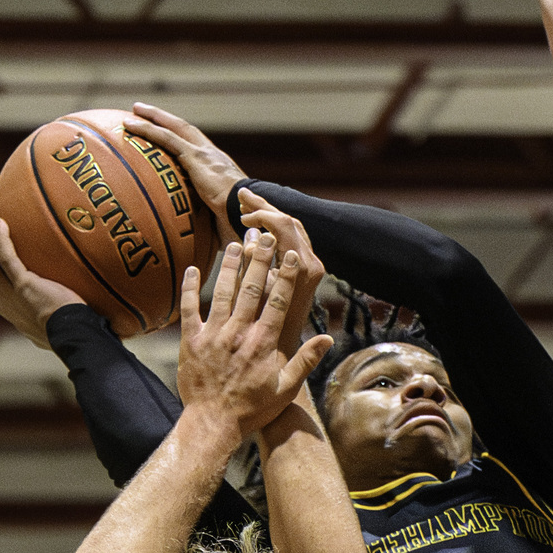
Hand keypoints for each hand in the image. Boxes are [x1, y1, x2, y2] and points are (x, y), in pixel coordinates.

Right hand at [0, 218, 84, 348]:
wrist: (74, 336)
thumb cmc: (79, 335)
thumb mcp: (70, 329)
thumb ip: (71, 318)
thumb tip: (92, 315)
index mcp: (22, 322)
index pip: (9, 302)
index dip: (6, 289)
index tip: (7, 279)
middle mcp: (11, 310)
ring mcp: (13, 296)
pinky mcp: (22, 283)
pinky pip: (7, 256)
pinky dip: (2, 239)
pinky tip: (0, 223)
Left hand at [123, 104, 246, 246]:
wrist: (249, 216)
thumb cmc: (240, 227)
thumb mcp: (220, 225)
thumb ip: (205, 228)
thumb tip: (193, 247)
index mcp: (219, 170)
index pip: (198, 149)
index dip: (182, 140)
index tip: (168, 135)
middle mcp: (212, 156)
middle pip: (185, 130)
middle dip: (165, 119)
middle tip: (143, 112)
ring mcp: (205, 155)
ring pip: (175, 128)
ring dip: (154, 118)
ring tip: (133, 111)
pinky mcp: (196, 158)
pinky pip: (167, 139)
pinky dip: (147, 129)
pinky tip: (130, 124)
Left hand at [176, 232, 331, 442]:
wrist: (213, 424)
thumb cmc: (252, 408)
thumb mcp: (286, 388)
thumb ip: (305, 361)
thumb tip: (327, 339)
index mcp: (263, 342)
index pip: (278, 301)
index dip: (285, 275)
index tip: (291, 255)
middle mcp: (238, 333)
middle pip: (251, 288)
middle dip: (259, 259)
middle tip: (264, 237)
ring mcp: (213, 335)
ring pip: (222, 292)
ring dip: (230, 266)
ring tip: (235, 243)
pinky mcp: (190, 341)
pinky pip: (189, 308)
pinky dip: (190, 287)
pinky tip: (194, 268)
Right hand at [232, 192, 325, 360]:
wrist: (284, 357)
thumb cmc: (265, 334)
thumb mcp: (257, 304)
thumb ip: (254, 268)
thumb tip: (250, 238)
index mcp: (303, 270)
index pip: (284, 227)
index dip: (261, 215)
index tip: (241, 216)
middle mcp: (311, 266)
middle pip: (289, 222)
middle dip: (264, 206)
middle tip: (240, 195)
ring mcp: (309, 267)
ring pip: (291, 228)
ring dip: (268, 214)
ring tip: (244, 204)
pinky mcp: (304, 271)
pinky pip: (290, 240)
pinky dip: (272, 229)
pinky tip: (252, 226)